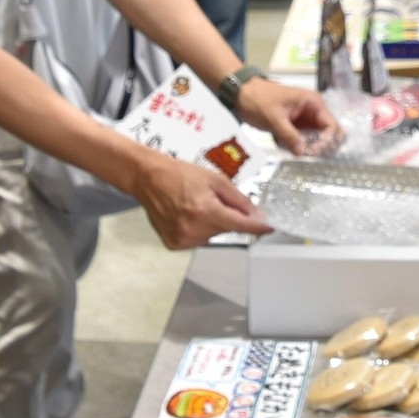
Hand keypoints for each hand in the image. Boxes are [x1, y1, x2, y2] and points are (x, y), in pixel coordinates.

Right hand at [134, 155, 271, 248]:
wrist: (148, 178)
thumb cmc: (180, 174)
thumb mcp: (215, 180)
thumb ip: (239, 200)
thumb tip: (258, 216)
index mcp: (206, 210)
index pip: (240, 225)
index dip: (257, 227)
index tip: (270, 228)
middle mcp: (194, 228)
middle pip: (225, 229)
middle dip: (225, 215)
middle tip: (210, 199)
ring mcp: (182, 239)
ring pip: (212, 235)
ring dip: (210, 223)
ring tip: (194, 205)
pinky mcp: (174, 244)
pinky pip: (197, 239)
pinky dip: (197, 228)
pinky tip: (186, 214)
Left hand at [236, 78, 337, 155]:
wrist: (242, 94)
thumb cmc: (258, 99)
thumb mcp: (273, 118)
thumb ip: (289, 135)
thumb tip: (302, 152)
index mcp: (313, 103)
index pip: (331, 126)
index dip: (326, 141)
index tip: (312, 152)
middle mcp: (314, 112)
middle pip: (330, 134)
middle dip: (322, 147)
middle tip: (307, 155)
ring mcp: (306, 120)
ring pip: (319, 140)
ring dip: (310, 149)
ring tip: (294, 151)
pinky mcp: (297, 128)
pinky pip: (305, 142)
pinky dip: (299, 148)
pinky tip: (287, 148)